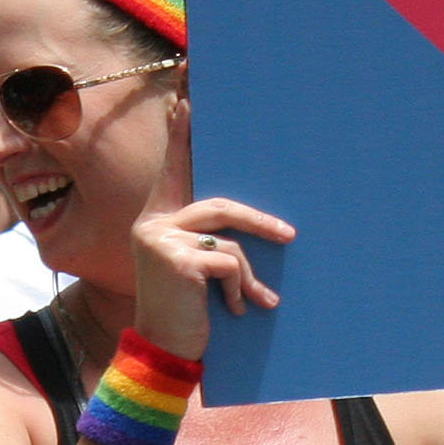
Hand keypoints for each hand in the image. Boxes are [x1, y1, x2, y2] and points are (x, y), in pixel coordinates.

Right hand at [130, 101, 295, 360]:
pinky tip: (235, 310)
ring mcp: (161, 240)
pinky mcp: (177, 260)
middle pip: (221, 207)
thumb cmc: (187, 309)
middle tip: (289, 237)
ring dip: (252, 271)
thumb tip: (259, 220)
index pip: (173, 167)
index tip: (185, 92)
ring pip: (229, 239)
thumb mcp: (199, 269)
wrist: (164, 352)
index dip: (181, 131)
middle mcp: (153, 223)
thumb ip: (213, 240)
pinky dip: (241, 289)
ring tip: (262, 298)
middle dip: (259, 223)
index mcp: (158, 218)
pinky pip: (229, 264)